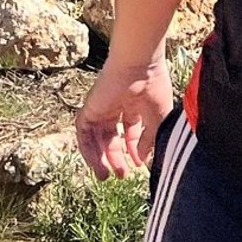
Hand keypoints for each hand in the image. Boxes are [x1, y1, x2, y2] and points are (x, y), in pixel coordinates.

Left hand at [77, 51, 172, 178]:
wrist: (140, 65)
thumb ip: (150, 139)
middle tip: (121, 174)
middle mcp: (116, 106)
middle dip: (116, 157)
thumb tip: (142, 159)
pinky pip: (83, 133)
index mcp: (133, 104)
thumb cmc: (154, 85)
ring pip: (95, 137)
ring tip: (106, 176)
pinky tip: (96, 164)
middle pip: (111, 136)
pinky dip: (87, 150)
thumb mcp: (159, 118)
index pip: (130, 131)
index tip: (140, 164)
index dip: (134, 148)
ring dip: (99, 158)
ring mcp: (101, 107)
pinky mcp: (89, 108)